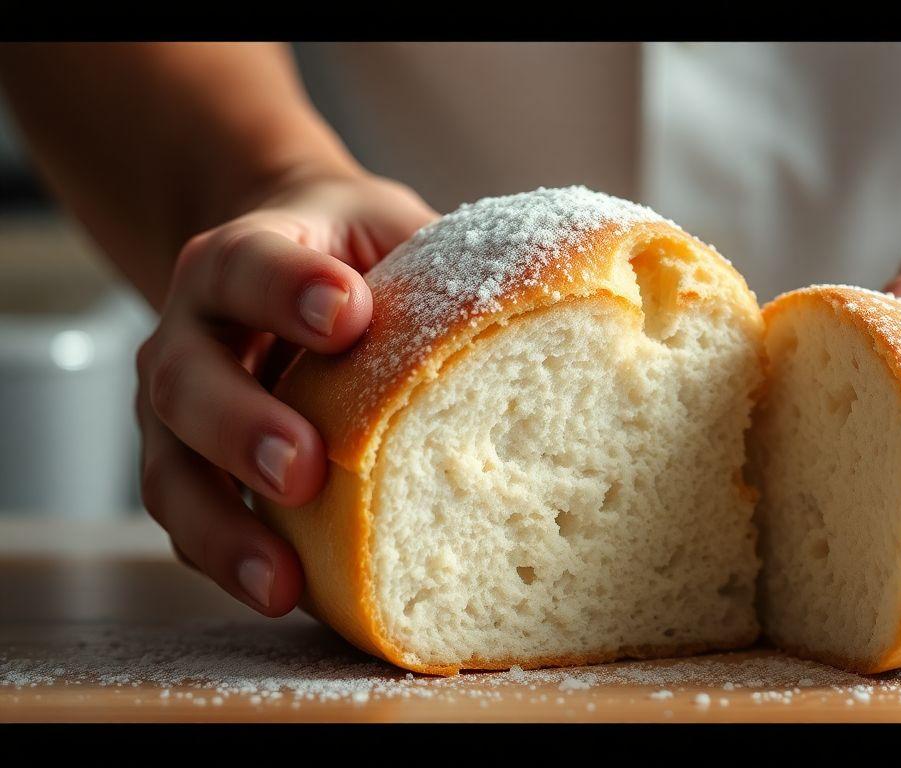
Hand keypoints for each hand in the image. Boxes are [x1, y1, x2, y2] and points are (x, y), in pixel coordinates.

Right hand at [135, 171, 437, 615]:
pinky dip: (228, 561)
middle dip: (244, 425)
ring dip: (226, 525)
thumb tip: (571, 292)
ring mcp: (180, 408)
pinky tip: (282, 595)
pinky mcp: (188, 467)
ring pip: (172, 468)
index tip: (349, 310)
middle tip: (307, 466)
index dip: (290, 287)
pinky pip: (190, 522)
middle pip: (187, 377)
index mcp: (246, 257)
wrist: (286, 263)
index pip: (251, 263)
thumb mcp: (397, 232)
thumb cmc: (359, 255)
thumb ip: (444, 259)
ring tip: (283, 577)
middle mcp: (194, 330)